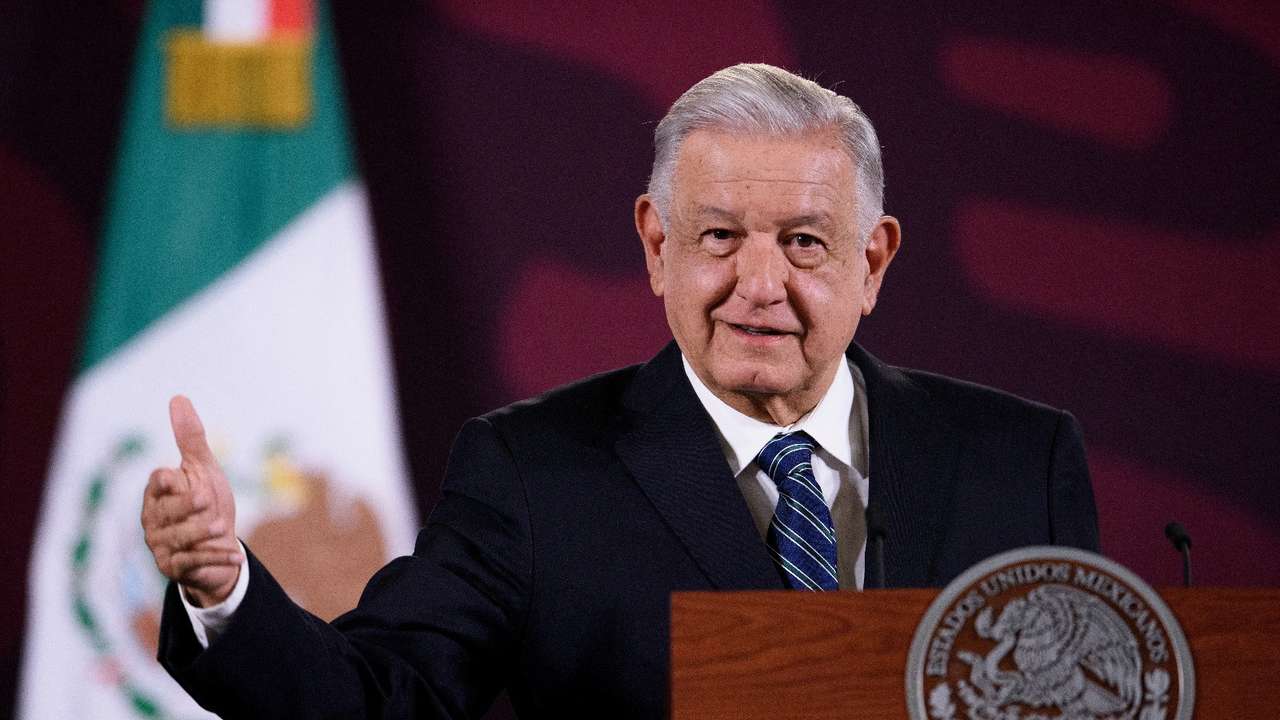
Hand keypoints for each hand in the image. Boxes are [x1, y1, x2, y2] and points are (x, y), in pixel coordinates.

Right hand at [141, 395, 241, 606]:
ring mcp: (161, 546)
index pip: (158, 481)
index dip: (174, 480)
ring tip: (222, 526)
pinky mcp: (173, 568)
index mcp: (157, 493)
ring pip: (180, 537)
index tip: (188, 478)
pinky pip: (194, 562)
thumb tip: (178, 397)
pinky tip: (236, 556)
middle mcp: (153, 520)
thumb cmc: (208, 503)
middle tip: (208, 501)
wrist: (220, 545)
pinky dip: (217, 557)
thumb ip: (190, 438)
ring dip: (203, 532)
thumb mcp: (203, 469)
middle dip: (191, 507)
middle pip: (169, 511)